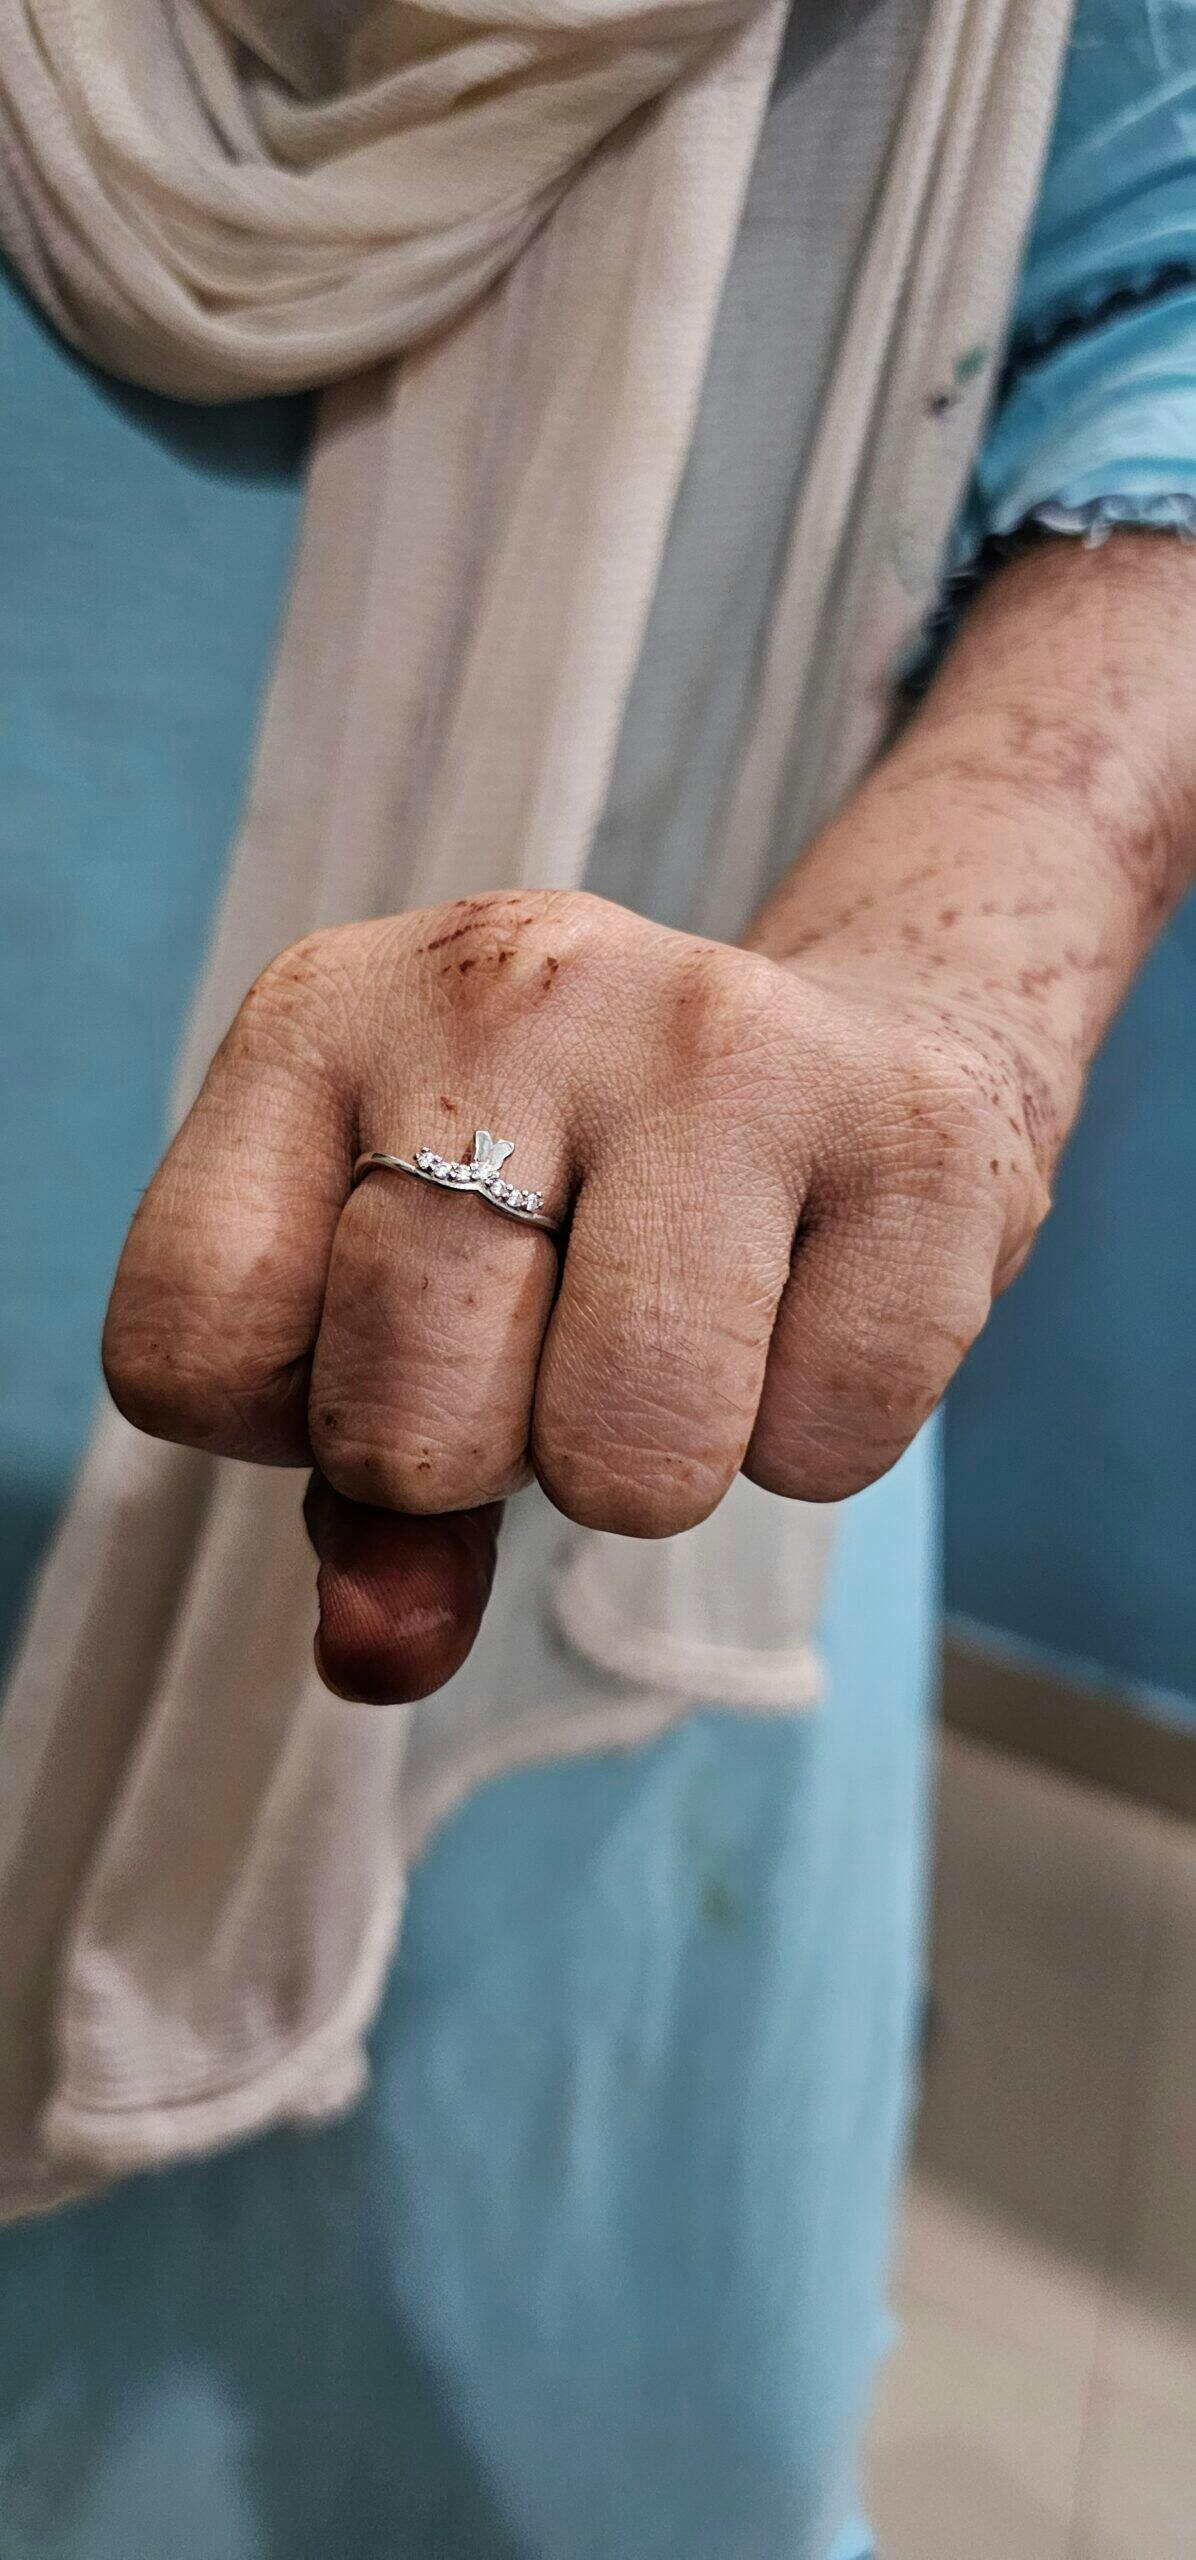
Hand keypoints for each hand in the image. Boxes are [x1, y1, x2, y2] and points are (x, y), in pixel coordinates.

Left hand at [102, 887, 1057, 1700]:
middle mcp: (502, 991)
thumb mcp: (414, 1317)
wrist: (861, 1055)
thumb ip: (364, 1509)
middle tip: (560, 1342)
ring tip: (683, 1330)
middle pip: (404, 1426)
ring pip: (624, 1458)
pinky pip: (823, 1451)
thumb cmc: (591, 1216)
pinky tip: (809, 1302)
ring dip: (654, 1466)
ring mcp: (717, 1042)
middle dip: (487, 1456)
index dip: (282, 1421)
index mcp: (318, 1020)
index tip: (381, 1346)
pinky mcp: (912, 1129)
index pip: (188, 1344)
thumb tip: (380, 1659)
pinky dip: (814, 1439)